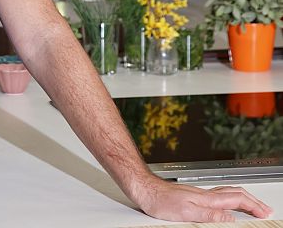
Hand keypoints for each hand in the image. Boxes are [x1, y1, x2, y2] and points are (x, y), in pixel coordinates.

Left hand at [137, 178, 271, 222]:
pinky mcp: (191, 194)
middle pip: (236, 193)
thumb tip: (231, 218)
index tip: (265, 213)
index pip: (237, 200)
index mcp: (207, 198)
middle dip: (253, 201)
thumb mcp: (186, 213)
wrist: (143, 187)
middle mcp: (205, 194)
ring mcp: (198, 193)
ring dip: (243, 198)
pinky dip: (229, 197)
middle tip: (264, 209)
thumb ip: (210, 215)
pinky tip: (225, 201)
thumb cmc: (159, 199)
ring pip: (227, 192)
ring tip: (251, 205)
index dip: (254, 206)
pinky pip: (217, 194)